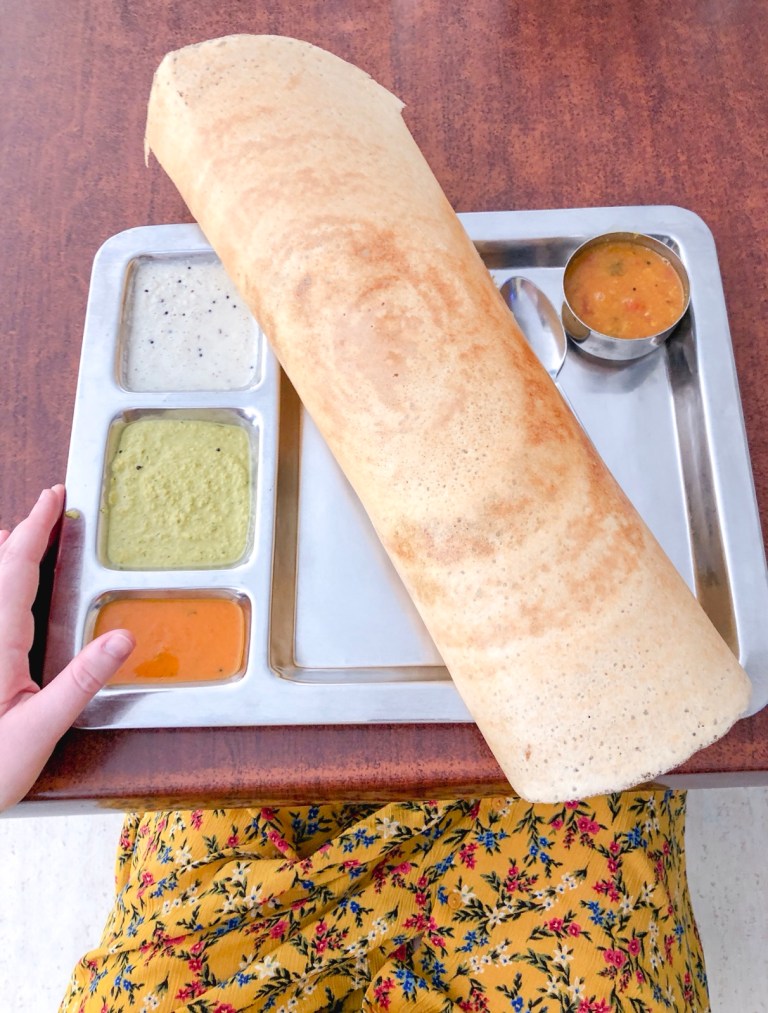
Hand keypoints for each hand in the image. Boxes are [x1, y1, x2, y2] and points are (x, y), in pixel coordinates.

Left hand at [0, 486, 134, 811]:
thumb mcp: (40, 730)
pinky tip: (2, 600)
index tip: (54, 497)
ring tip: (17, 534)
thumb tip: (123, 636)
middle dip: (20, 535)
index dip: (36, 529)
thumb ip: (81, 681)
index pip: (16, 569)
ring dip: (3, 559)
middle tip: (46, 507)